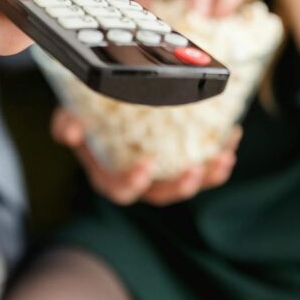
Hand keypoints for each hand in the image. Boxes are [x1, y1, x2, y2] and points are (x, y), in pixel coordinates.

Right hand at [52, 108, 240, 205]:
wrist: (105, 104)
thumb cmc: (86, 113)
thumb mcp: (70, 114)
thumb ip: (66, 122)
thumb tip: (70, 132)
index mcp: (108, 175)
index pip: (120, 190)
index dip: (133, 183)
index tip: (147, 166)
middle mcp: (138, 180)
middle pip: (161, 195)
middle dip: (180, 187)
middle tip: (195, 171)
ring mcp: (163, 173)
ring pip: (187, 183)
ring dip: (208, 176)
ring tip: (224, 157)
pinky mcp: (182, 160)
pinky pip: (204, 165)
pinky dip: (219, 154)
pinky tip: (232, 136)